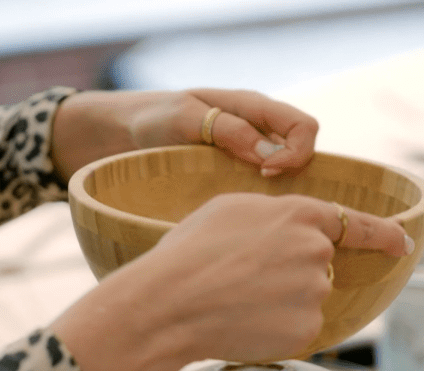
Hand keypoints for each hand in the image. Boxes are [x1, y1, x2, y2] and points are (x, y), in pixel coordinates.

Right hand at [49, 194, 411, 370]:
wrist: (170, 302)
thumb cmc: (189, 252)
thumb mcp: (230, 210)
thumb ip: (274, 216)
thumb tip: (289, 231)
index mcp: (300, 215)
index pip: (356, 224)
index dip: (383, 235)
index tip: (403, 244)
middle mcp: (317, 252)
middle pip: (318, 267)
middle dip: (291, 274)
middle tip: (244, 280)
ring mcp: (315, 293)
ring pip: (306, 300)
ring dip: (281, 303)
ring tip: (236, 301)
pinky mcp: (306, 330)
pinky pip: (297, 329)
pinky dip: (276, 330)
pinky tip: (244, 324)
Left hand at [50, 89, 318, 180]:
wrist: (119, 135)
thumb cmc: (151, 118)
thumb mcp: (185, 118)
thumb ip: (228, 131)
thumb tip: (269, 157)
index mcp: (252, 107)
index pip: (304, 126)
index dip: (297, 152)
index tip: (267, 172)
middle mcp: (257, 129)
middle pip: (302, 149)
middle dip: (296, 172)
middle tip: (261, 188)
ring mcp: (248, 152)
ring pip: (286, 172)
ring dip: (279, 190)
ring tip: (252, 204)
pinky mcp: (234, 174)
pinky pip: (262, 186)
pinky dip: (260, 199)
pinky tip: (241, 211)